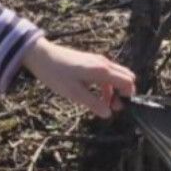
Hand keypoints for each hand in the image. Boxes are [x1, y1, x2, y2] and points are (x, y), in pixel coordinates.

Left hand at [22, 38, 137, 118]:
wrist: (41, 56)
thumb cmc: (56, 74)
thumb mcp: (75, 93)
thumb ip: (93, 103)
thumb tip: (108, 114)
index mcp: (102, 70)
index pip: (127, 81)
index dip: (128, 96)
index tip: (119, 108)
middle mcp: (103, 63)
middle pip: (125, 77)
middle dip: (123, 92)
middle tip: (113, 107)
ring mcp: (97, 60)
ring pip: (115, 76)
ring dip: (113, 90)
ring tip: (103, 105)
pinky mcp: (90, 61)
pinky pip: (105, 74)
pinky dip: (105, 85)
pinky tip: (93, 94)